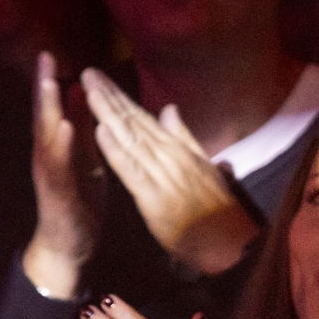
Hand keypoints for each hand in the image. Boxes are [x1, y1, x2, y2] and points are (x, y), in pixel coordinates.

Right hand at [23, 51, 103, 297]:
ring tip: (51, 84)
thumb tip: (79, 95)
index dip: (50, 82)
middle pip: (44, 116)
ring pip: (47, 138)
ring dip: (48, 111)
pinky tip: (66, 129)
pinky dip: (61, 148)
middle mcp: (48, 157)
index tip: (50, 53)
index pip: (52, 109)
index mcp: (56, 148)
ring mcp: (50, 175)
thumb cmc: (77, 200)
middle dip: (44, 88)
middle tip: (45, 58)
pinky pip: (59, 168)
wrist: (71, 246)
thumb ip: (81, 129)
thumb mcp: (82, 159)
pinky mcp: (58, 194)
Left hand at [79, 68, 258, 274]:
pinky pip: (132, 170)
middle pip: (134, 122)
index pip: (144, 118)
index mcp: (179, 150)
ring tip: (89, 90)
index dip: (120, 98)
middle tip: (88, 73)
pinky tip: (99, 131)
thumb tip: (169, 108)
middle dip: (110, 97)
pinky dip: (115, 150)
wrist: (229, 245)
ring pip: (131, 139)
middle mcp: (170, 156)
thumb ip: (185, 138)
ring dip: (108, 114)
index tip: (100, 79)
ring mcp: (163, 175)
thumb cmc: (218, 211)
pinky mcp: (155, 198)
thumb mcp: (204, 168)